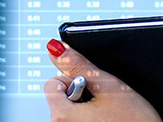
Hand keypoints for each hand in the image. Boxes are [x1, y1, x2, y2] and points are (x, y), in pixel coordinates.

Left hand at [44, 38, 161, 121]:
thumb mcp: (108, 86)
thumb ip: (78, 65)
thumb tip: (54, 48)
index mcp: (61, 116)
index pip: (52, 84)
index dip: (74, 79)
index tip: (93, 87)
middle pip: (62, 99)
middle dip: (81, 94)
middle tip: (105, 102)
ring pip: (72, 112)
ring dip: (87, 108)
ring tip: (110, 114)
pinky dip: (91, 119)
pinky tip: (110, 121)